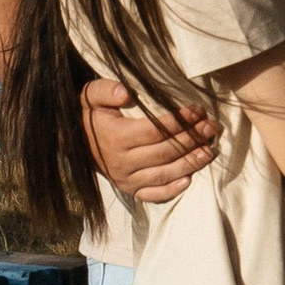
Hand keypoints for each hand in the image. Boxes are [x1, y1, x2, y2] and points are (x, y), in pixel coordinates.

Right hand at [83, 75, 216, 204]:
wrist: (74, 141)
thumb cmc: (89, 115)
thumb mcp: (90, 96)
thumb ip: (106, 90)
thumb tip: (126, 92)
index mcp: (115, 137)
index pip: (155, 130)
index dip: (179, 120)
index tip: (198, 110)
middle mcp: (121, 162)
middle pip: (164, 152)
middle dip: (191, 139)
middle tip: (210, 127)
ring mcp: (125, 179)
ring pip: (163, 174)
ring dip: (189, 164)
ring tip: (209, 152)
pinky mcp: (128, 189)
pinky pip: (152, 195)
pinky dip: (171, 190)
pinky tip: (189, 180)